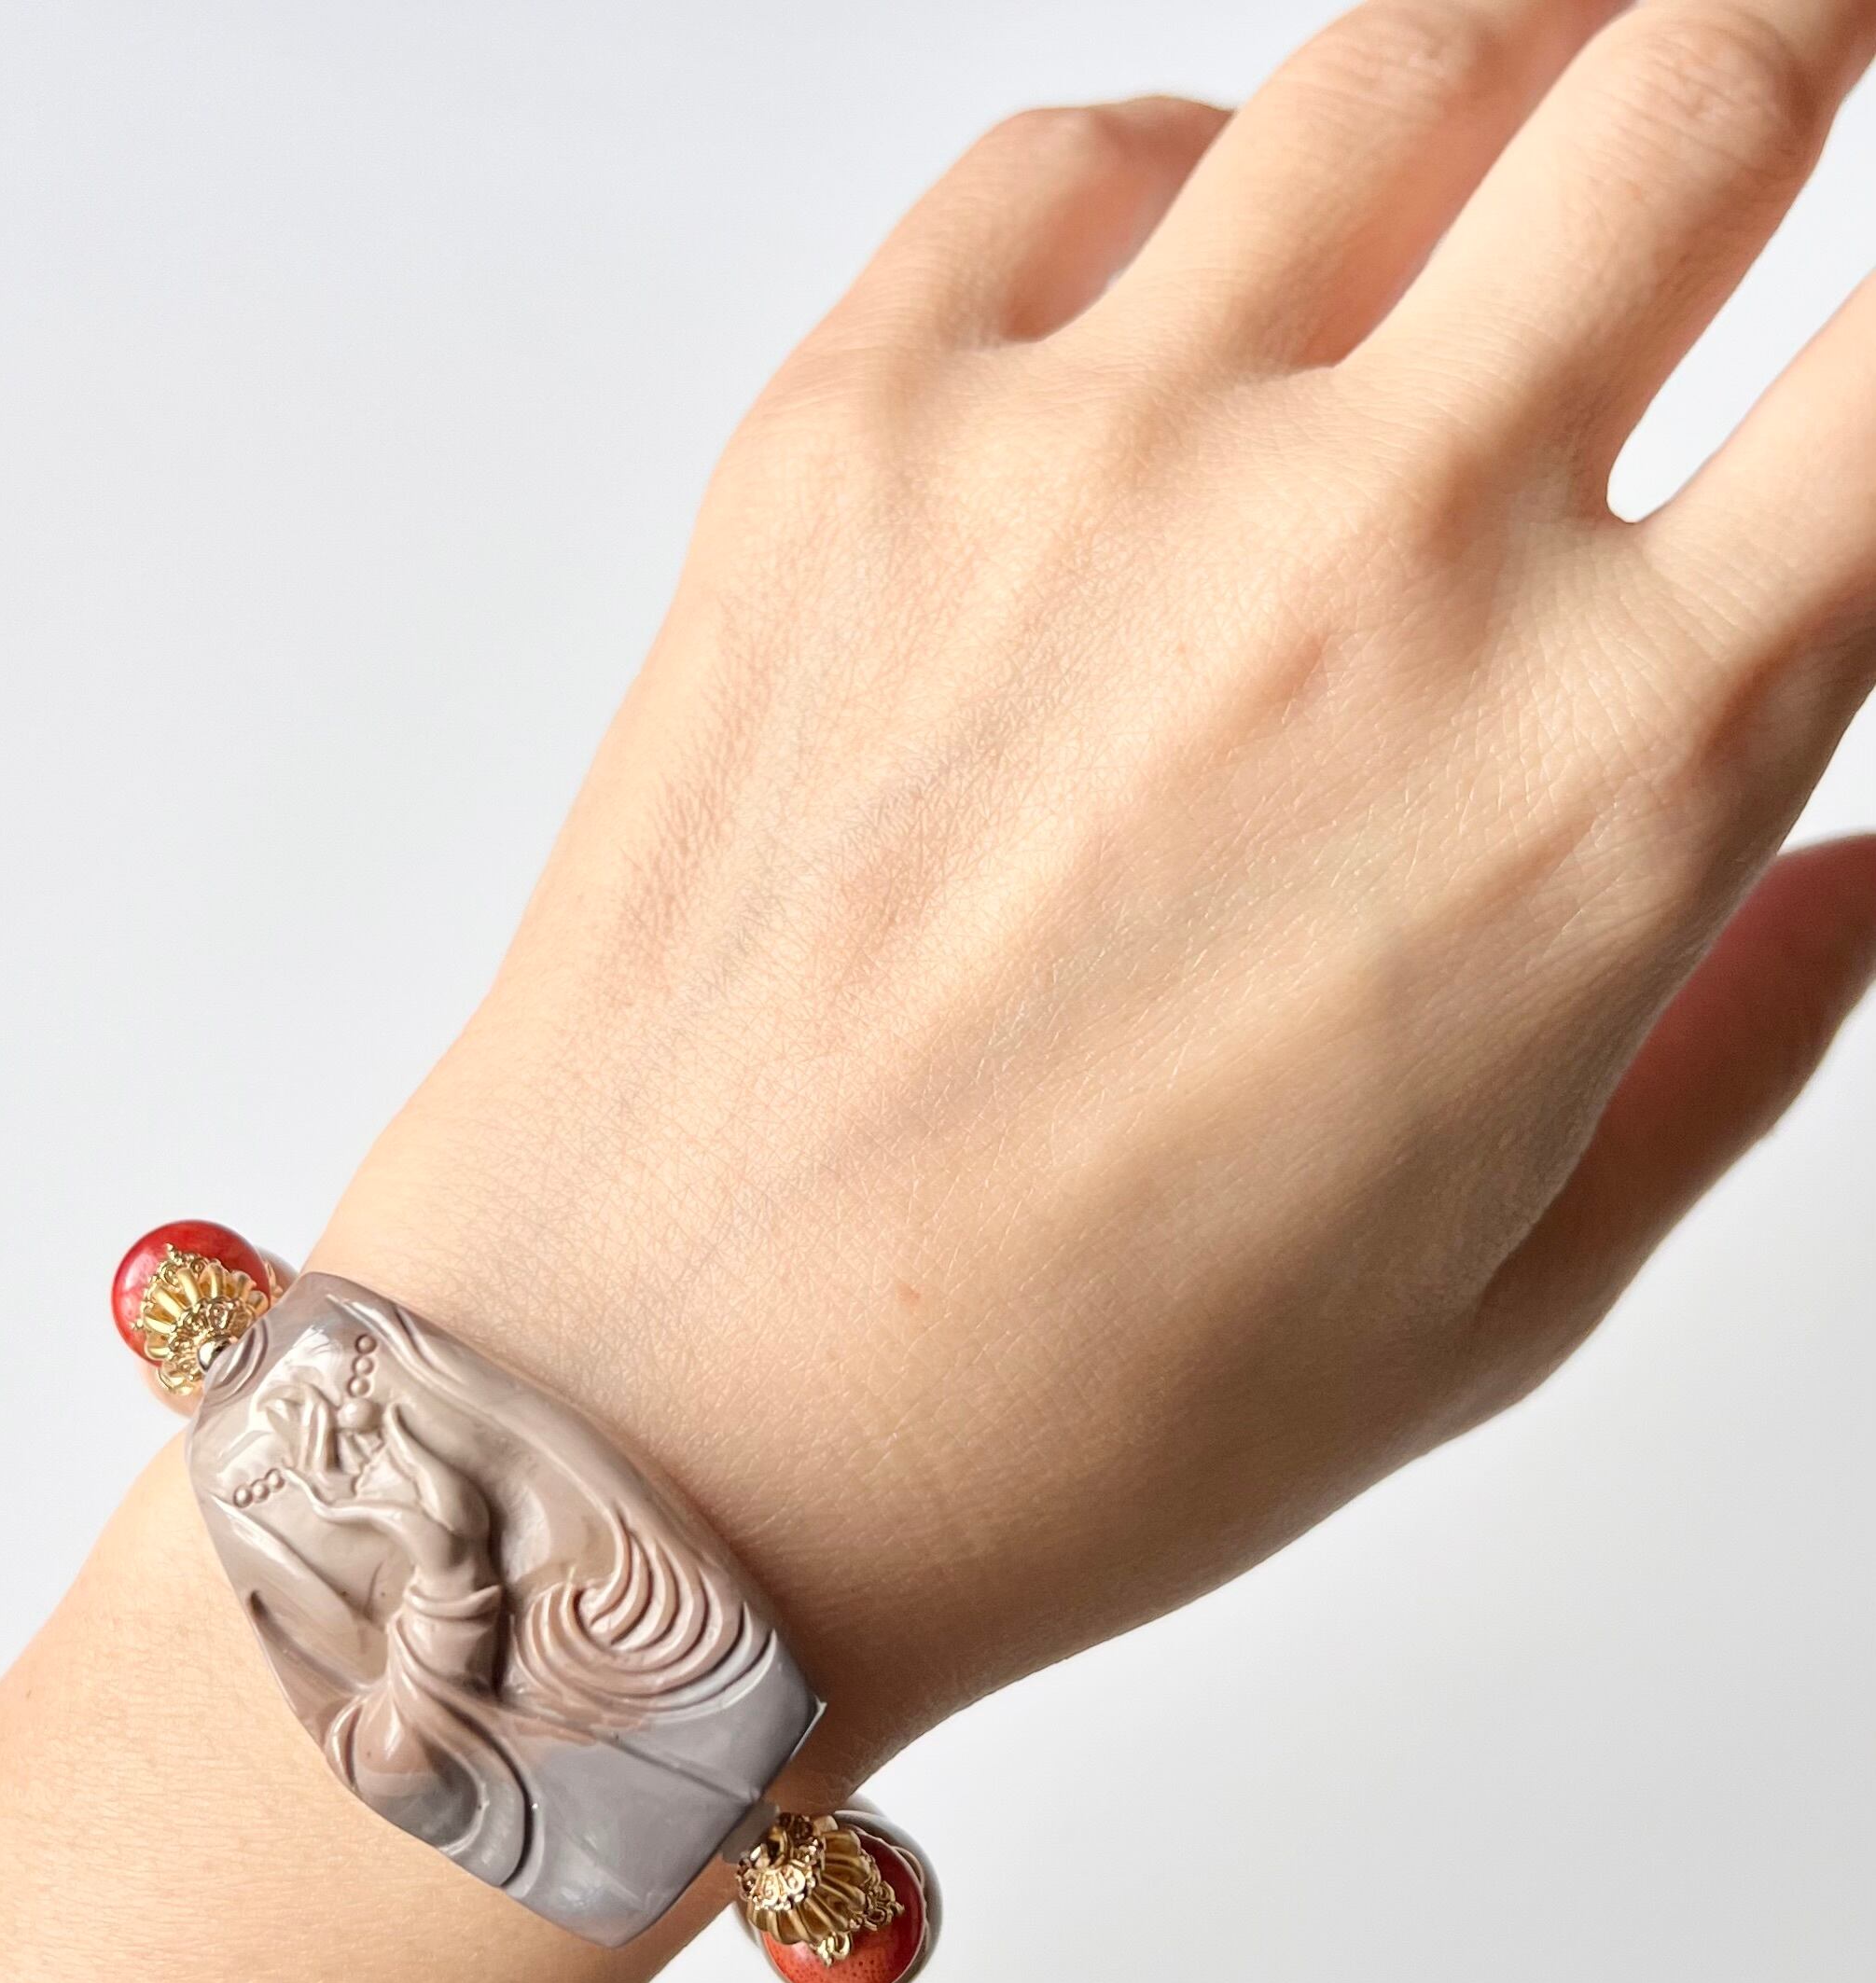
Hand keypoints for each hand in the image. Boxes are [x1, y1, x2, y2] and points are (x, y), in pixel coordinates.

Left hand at [316, 5, 1875, 1773]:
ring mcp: (1086, 463)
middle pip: (1698, 89)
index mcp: (1602, 773)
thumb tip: (1846, 875)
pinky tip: (1188, 264)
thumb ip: (1721, 1050)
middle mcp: (1370, 555)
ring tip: (1529, 97)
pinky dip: (1173, 168)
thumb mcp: (1490, 1301)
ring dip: (1519, 48)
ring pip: (1396, 68)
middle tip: (1785, 46)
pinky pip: (1061, 165)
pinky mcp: (841, 445)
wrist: (660, 1409)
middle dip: (1792, 29)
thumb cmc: (1046, 1410)